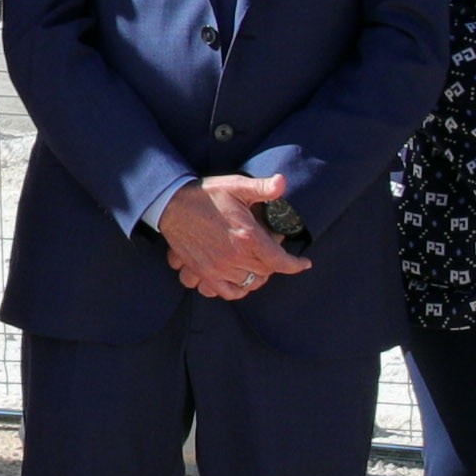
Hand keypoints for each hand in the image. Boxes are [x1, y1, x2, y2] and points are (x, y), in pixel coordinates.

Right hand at [156, 173, 299, 300]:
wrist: (170, 204)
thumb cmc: (205, 195)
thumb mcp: (236, 185)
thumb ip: (262, 187)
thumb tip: (283, 183)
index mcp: (247, 237)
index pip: (280, 262)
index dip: (296, 265)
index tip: (304, 263)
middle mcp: (234, 257)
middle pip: (266, 272)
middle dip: (273, 263)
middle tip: (270, 249)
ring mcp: (217, 268)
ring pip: (249, 284)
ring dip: (256, 276)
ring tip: (257, 266)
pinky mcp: (203, 273)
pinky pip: (226, 292)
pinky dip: (236, 289)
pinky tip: (239, 280)